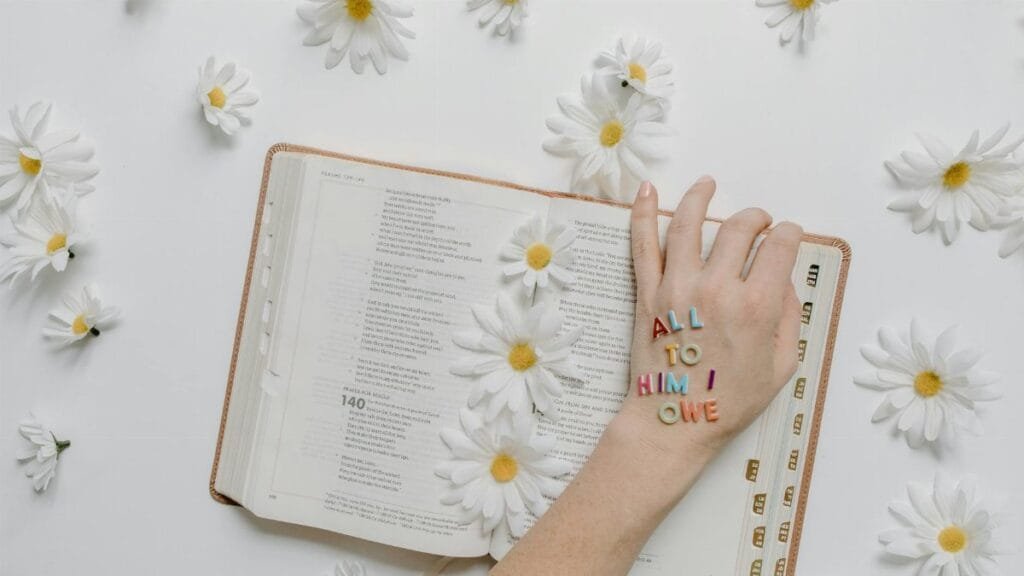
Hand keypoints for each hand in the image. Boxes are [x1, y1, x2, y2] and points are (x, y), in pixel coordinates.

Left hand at [612, 177, 802, 463]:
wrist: (673, 421)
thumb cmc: (729, 401)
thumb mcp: (782, 366)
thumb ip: (789, 316)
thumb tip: (783, 278)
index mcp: (756, 307)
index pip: (779, 246)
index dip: (789, 233)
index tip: (787, 236)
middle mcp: (717, 289)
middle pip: (738, 229)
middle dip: (755, 217)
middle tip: (759, 222)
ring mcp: (677, 287)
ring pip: (688, 224)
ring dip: (700, 196)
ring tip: (707, 184)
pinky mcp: (647, 293)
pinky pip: (642, 244)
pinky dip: (642, 213)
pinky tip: (648, 190)